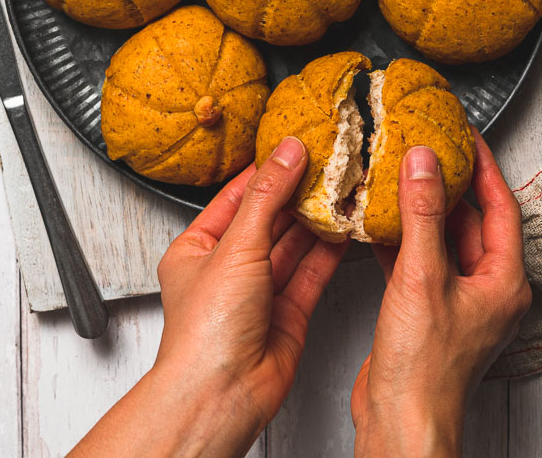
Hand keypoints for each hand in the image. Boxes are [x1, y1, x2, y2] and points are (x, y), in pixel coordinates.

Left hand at [69, 137, 346, 457]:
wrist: (222, 395)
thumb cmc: (205, 332)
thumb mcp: (236, 247)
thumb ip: (267, 197)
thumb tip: (287, 154)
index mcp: (197, 249)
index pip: (235, 196)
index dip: (265, 170)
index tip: (292, 145)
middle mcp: (228, 270)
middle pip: (267, 218)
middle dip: (296, 192)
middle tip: (325, 161)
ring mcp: (259, 293)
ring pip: (292, 245)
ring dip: (316, 218)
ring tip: (340, 187)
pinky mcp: (287, 313)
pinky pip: (311, 272)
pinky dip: (328, 250)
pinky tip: (344, 228)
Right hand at [351, 130, 530, 457]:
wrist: (401, 422)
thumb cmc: (425, 369)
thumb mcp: (423, 277)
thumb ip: (423, 214)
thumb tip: (423, 162)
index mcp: (503, 281)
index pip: (501, 206)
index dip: (484, 166)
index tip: (467, 135)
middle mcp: (485, 290)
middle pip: (472, 221)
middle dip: (448, 184)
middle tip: (427, 148)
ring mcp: (456, 302)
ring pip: (442, 241)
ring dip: (422, 210)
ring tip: (400, 174)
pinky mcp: (427, 313)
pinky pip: (419, 262)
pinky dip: (401, 239)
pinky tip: (377, 221)